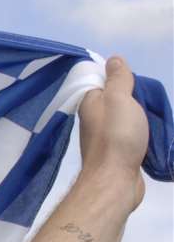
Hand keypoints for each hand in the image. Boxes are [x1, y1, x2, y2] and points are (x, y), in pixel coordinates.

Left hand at [77, 56, 147, 209]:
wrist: (115, 181)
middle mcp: (93, 118)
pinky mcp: (116, 151)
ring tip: (152, 115)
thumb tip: (113, 60)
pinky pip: (130, 134)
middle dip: (134, 97)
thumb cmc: (117, 136)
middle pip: (116, 99)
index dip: (120, 79)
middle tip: (148, 99)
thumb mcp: (118, 99)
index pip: (102, 82)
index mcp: (90, 103)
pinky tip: (150, 132)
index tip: (135, 83)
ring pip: (125, 117)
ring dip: (140, 115)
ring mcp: (105, 136)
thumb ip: (117, 80)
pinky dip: (141, 131)